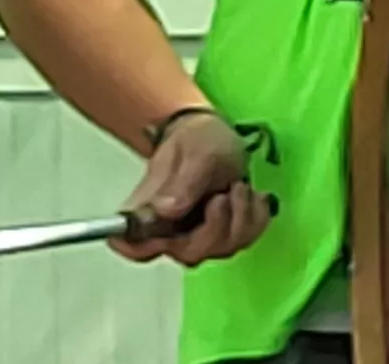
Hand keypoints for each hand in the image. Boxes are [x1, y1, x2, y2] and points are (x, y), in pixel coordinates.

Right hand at [111, 109, 272, 266]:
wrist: (213, 136)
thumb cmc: (195, 139)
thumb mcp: (193, 150)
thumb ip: (181, 182)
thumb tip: (165, 211)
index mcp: (147, 210)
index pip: (133, 245)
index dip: (143, 248)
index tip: (171, 227)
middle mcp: (169, 231)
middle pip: (188, 253)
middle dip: (216, 227)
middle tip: (223, 194)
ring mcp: (197, 235)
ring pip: (220, 250)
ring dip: (240, 218)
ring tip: (238, 187)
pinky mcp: (222, 235)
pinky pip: (243, 241)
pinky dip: (256, 219)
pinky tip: (252, 197)